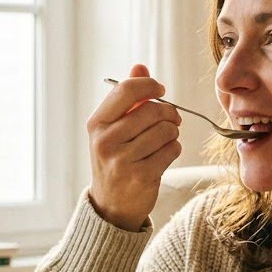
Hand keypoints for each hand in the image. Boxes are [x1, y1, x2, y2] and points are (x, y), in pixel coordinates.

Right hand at [87, 63, 181, 229]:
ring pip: (165, 129)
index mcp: (97, 123)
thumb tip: (140, 67)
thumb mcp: (113, 128)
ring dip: (173, 132)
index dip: (150, 85)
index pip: (127, 89)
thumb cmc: (115, 158)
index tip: (160, 90)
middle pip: (152, 110)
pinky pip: (172, 149)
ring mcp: (122, 160)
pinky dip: (174, 148)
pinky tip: (165, 154)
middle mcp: (106, 140)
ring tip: (166, 138)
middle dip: (169, 112)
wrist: (111, 205)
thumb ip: (127, 97)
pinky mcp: (142, 176)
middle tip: (171, 118)